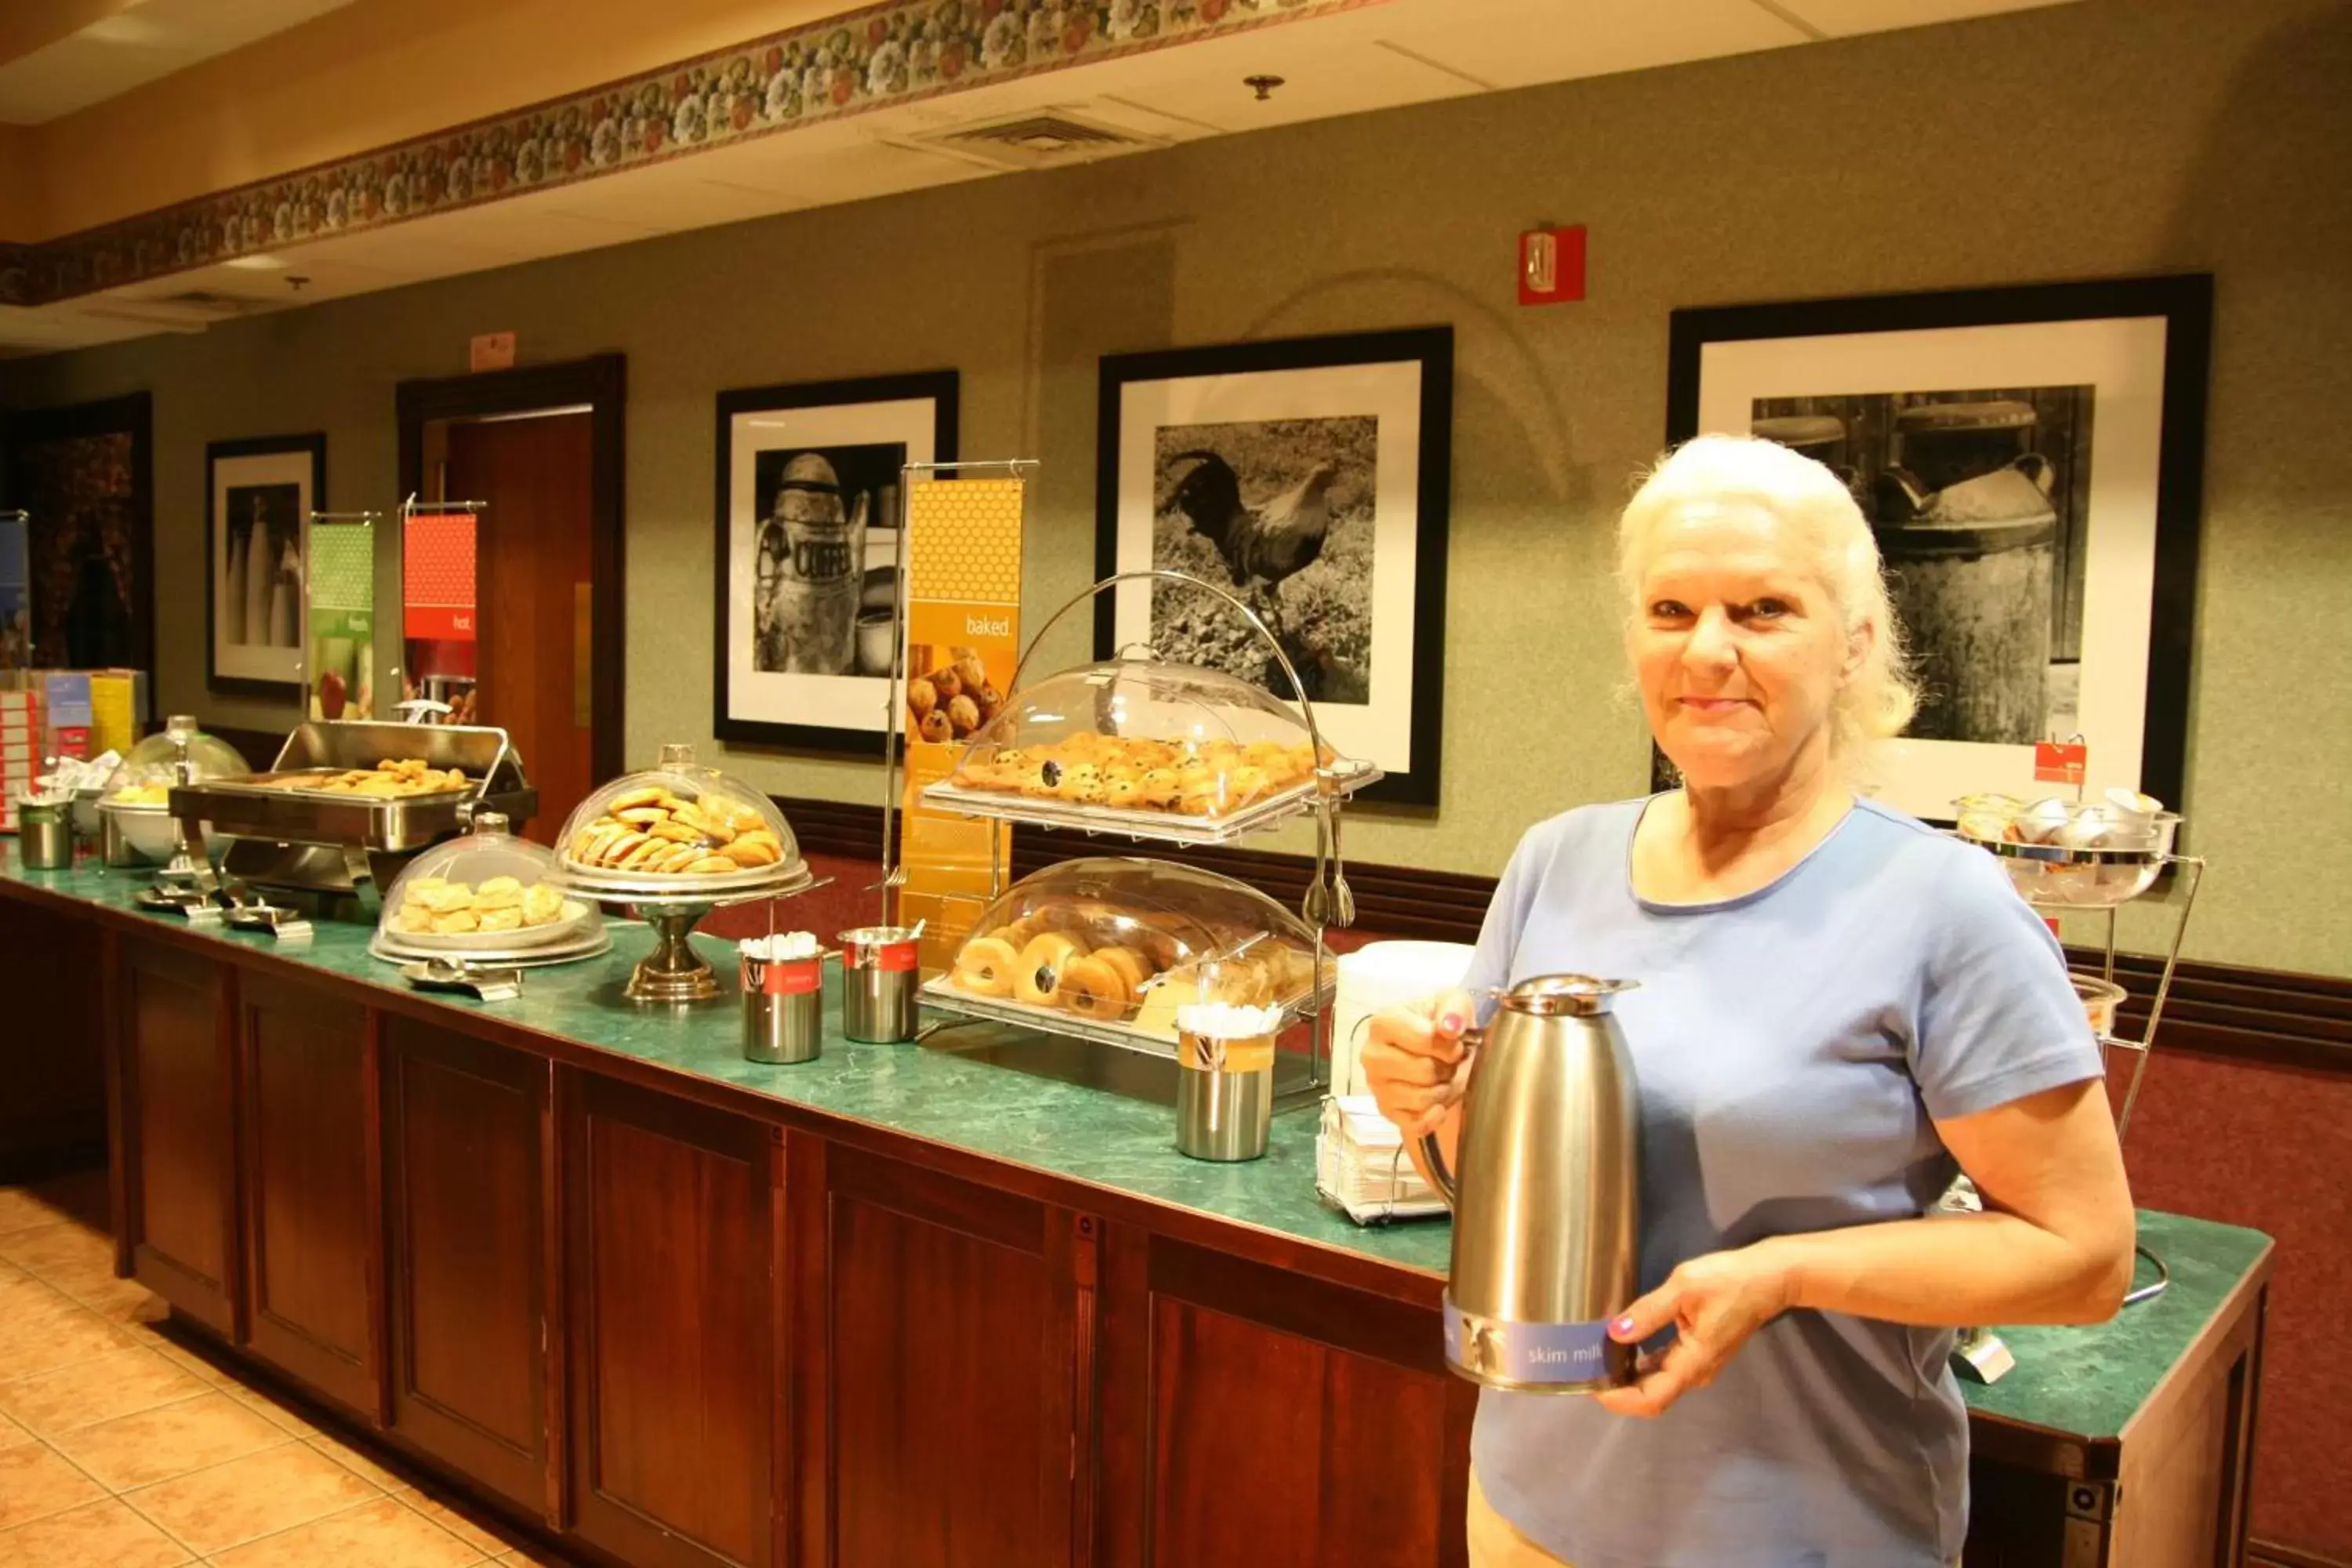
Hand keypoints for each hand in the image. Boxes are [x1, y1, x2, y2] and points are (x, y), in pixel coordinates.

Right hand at [1361, 989, 1474, 1139]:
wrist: (1435, 1048)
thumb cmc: (1439, 1023)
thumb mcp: (1453, 1003)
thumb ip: (1454, 1009)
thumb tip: (1449, 1028)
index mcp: (1383, 1023)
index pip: (1424, 1039)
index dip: (1449, 1046)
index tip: (1455, 1043)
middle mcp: (1372, 1055)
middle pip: (1423, 1072)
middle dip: (1446, 1069)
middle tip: (1448, 1063)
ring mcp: (1376, 1085)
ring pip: (1421, 1099)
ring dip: (1443, 1091)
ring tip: (1442, 1078)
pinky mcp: (1385, 1111)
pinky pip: (1415, 1124)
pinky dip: (1434, 1116)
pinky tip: (1438, 1103)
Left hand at [1594, 1244, 1794, 1418]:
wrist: (1770, 1277)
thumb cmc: (1730, 1281)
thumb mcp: (1684, 1288)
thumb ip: (1648, 1312)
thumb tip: (1615, 1333)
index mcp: (1693, 1363)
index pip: (1651, 1399)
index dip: (1619, 1399)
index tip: (1592, 1384)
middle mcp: (1696, 1372)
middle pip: (1651, 1395)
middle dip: (1617, 1389)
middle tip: (1586, 1368)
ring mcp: (1699, 1363)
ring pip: (1657, 1382)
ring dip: (1627, 1377)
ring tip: (1597, 1357)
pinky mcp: (1699, 1350)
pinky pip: (1665, 1366)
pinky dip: (1641, 1363)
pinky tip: (1622, 1346)